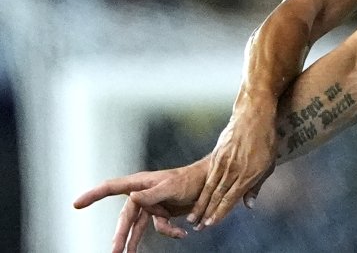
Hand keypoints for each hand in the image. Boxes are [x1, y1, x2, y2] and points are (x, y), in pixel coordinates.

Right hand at [73, 157, 210, 252]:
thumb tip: (133, 197)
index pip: (111, 188)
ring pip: (137, 227)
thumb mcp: (171, 186)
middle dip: (119, 235)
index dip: (93, 195)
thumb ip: (152, 194)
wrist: (210, 184)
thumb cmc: (189, 180)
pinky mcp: (161, 213)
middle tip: (114, 251)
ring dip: (134, 241)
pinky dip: (169, 232)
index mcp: (140, 183)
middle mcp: (142, 194)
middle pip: (125, 217)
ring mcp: (151, 205)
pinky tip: (183, 234)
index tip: (76, 204)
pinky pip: (159, 227)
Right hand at [189, 99, 278, 229]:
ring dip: (200, 203)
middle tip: (198, 227)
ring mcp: (224, 162)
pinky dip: (202, 188)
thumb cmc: (266, 140)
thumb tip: (248, 205)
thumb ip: (256, 186)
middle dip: (207, 213)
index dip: (219, 213)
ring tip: (193, 216)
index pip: (230, 199)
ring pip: (209, 187)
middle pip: (217, 196)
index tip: (210, 224)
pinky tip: (197, 196)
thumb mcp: (268, 164)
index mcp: (248, 174)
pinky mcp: (217, 154)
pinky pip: (208, 175)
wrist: (254, 115)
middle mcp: (234, 170)